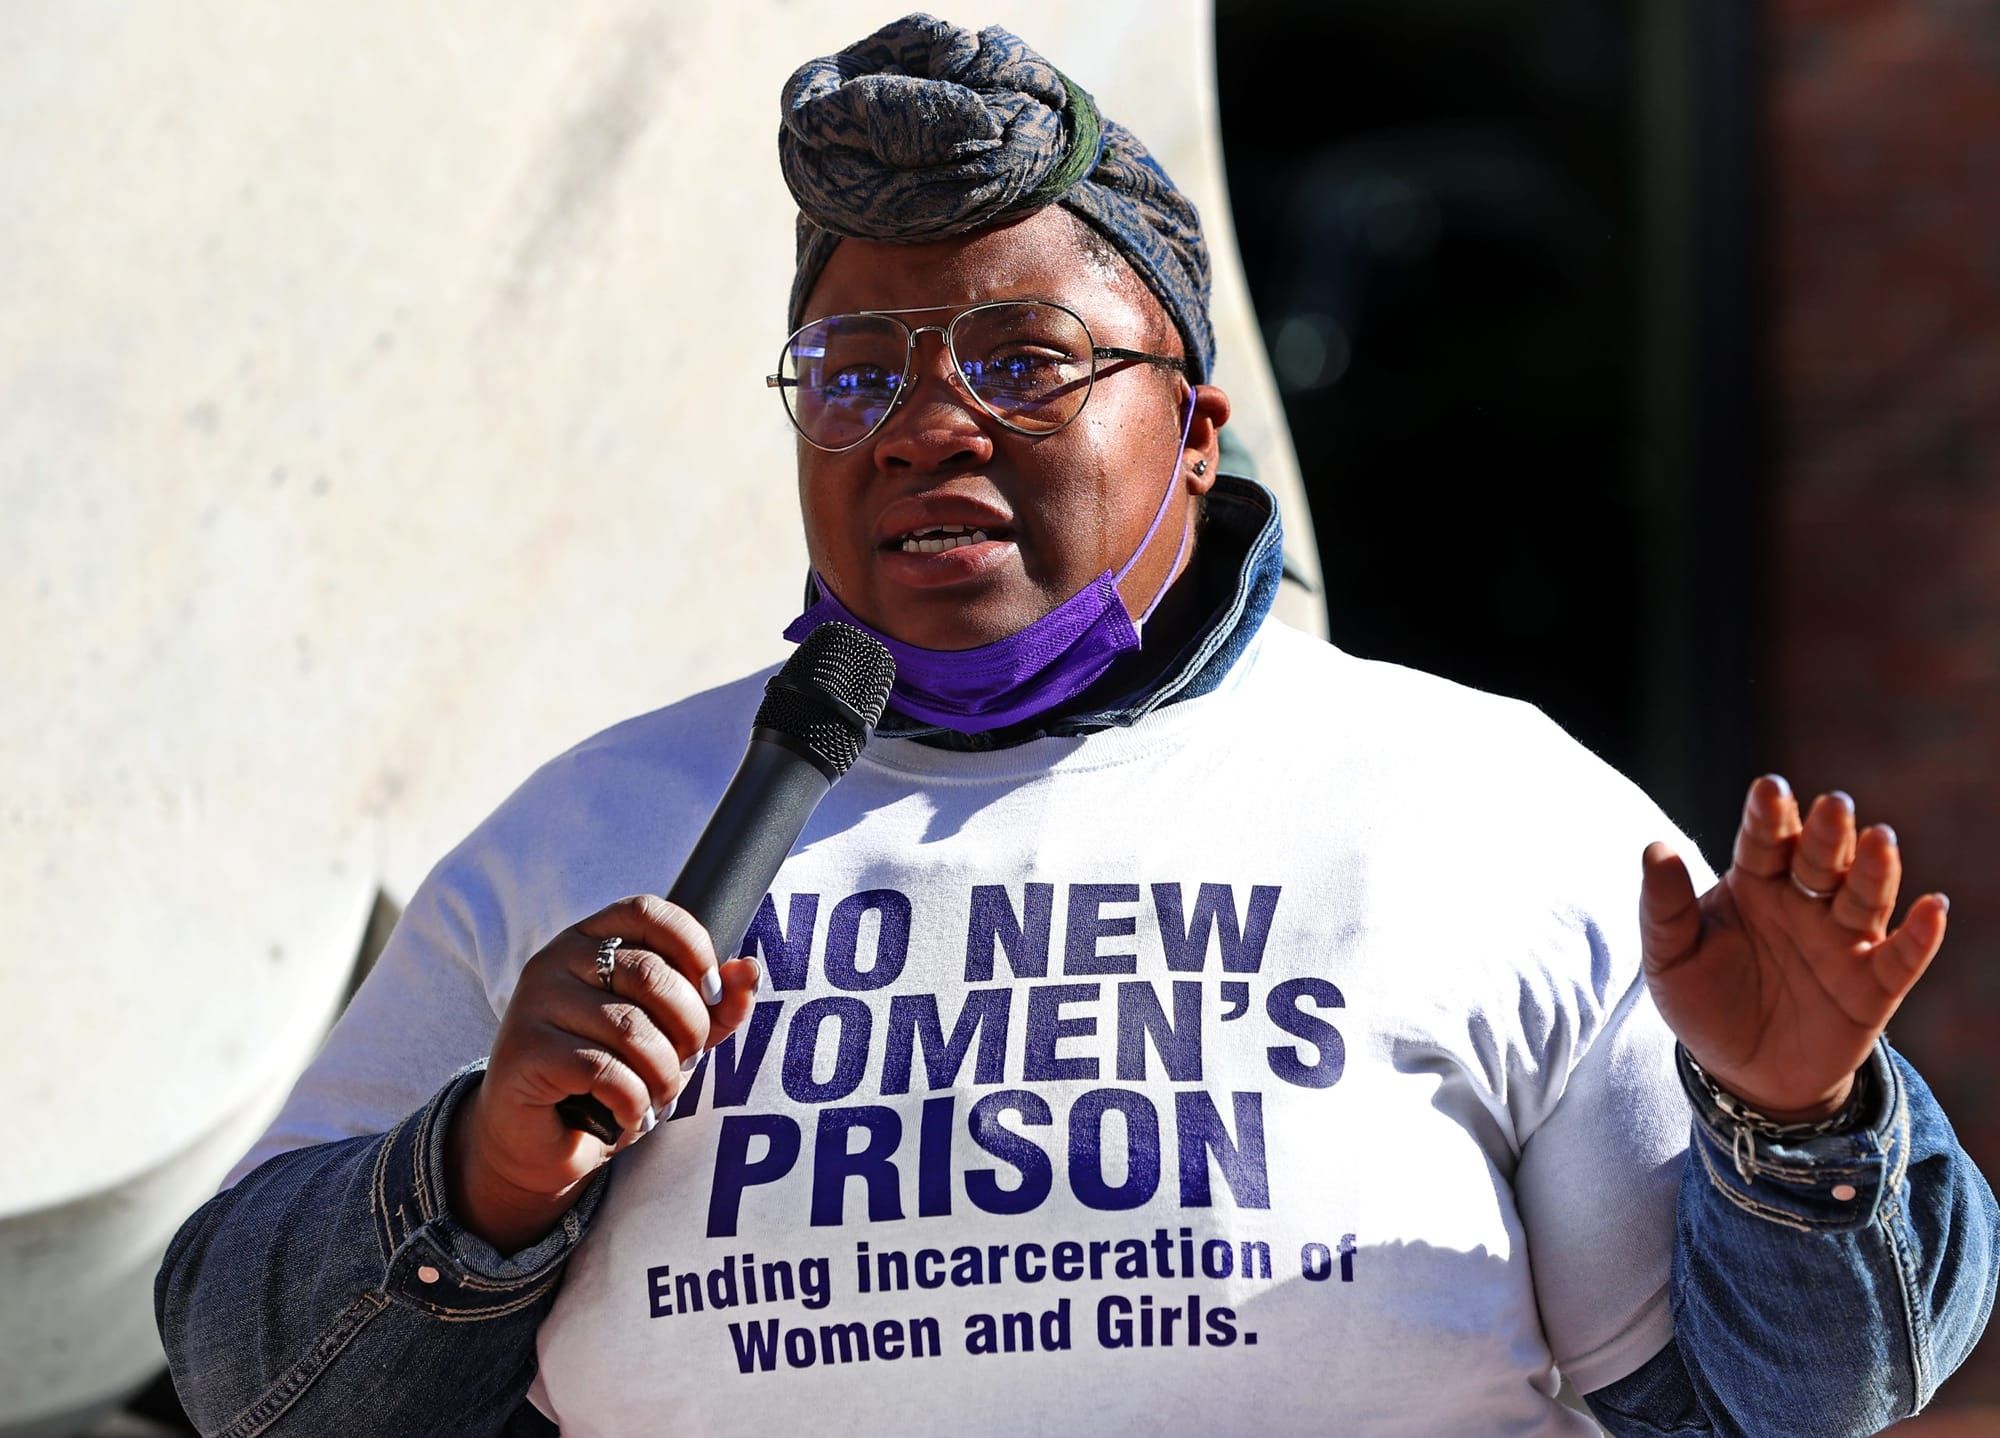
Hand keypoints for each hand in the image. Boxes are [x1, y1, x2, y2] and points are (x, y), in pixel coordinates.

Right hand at [446, 895, 759, 1251]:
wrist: (542, 1142)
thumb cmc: (610, 1077)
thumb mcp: (672, 1036)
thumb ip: (713, 1004)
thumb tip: (747, 969)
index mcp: (592, 940)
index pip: (649, 912)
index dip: (693, 948)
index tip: (711, 996)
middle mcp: (556, 960)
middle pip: (650, 974)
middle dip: (688, 1028)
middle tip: (684, 1064)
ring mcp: (534, 1003)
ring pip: (631, 1029)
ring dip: (664, 1075)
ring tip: (657, 1096)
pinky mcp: (524, 1051)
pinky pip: (605, 1071)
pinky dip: (633, 1101)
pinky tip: (628, 1115)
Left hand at [1639, 775, 1949, 1121]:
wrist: (1740, 1073)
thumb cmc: (1704, 1001)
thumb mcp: (1670, 958)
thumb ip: (1663, 907)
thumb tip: (1655, 849)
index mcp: (1756, 883)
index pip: (1763, 841)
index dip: (1769, 816)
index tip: (1770, 788)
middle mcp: (1805, 903)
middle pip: (1819, 860)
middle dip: (1827, 833)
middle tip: (1833, 805)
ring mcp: (1842, 942)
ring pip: (1864, 898)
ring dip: (1875, 870)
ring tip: (1880, 840)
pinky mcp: (1873, 987)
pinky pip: (1900, 959)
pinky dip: (1920, 936)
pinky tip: (1931, 908)